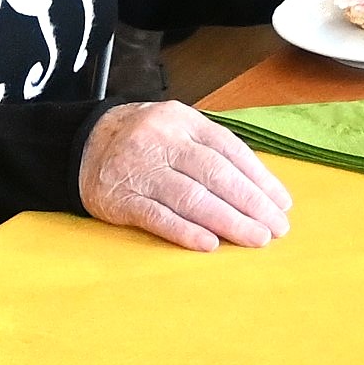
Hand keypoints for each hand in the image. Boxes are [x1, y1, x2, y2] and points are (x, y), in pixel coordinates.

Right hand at [79, 102, 293, 251]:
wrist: (82, 145)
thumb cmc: (145, 141)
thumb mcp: (178, 129)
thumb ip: (212, 150)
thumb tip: (259, 186)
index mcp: (184, 121)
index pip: (230, 150)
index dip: (259, 178)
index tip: (281, 203)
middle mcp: (163, 141)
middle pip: (215, 174)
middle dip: (251, 203)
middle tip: (276, 228)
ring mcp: (140, 170)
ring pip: (191, 197)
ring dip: (228, 221)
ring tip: (255, 238)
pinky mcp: (119, 199)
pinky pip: (157, 216)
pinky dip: (185, 231)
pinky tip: (210, 244)